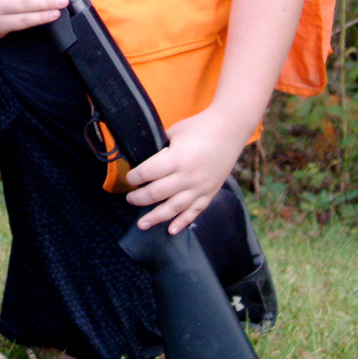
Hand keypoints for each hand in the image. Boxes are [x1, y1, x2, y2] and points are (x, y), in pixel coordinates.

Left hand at [123, 107, 250, 233]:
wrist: (229, 130)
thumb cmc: (198, 128)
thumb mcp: (173, 133)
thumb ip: (159, 148)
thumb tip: (142, 161)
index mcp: (176, 159)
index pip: (147, 173)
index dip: (133, 178)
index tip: (128, 179)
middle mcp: (187, 176)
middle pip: (156, 193)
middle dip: (139, 198)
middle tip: (130, 199)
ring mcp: (200, 187)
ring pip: (173, 208)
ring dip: (155, 217)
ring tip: (142, 224)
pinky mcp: (210, 192)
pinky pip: (195, 211)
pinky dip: (182, 222)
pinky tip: (171, 230)